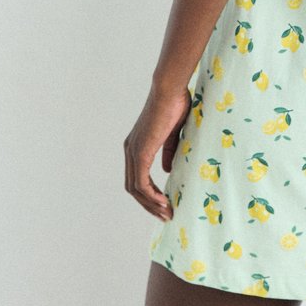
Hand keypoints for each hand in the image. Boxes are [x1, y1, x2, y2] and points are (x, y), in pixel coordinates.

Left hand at [124, 83, 191, 220]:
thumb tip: (167, 171)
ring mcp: (133, 152)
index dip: (148, 194)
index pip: (136, 178)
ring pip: (135, 189)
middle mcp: (130, 150)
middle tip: (165, 215)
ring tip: (167, 213)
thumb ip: (168, 151)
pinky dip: (151, 196)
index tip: (165, 204)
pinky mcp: (140, 152)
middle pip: (132, 187)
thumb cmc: (174, 104)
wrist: (169, 90)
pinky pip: (141, 183)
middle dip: (148, 205)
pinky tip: (163, 202)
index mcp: (136, 145)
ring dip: (150, 204)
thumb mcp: (173, 133)